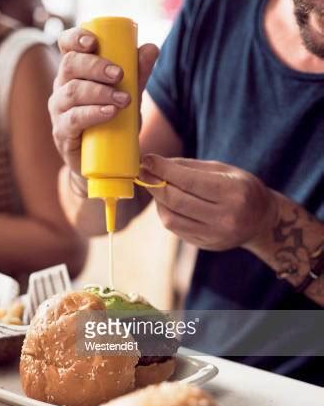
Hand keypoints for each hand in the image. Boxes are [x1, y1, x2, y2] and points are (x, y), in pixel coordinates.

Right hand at [48, 27, 157, 174]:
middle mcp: (62, 88)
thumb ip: (138, 74)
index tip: (94, 41)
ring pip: (71, 92)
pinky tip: (109, 112)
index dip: (75, 38)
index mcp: (74, 73)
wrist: (104, 163)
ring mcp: (59, 111)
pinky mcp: (62, 134)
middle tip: (119, 74)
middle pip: (69, 66)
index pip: (67, 47)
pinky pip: (73, 120)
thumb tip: (151, 48)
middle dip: (95, 66)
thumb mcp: (128, 96)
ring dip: (99, 92)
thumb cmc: (113, 124)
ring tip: (124, 100)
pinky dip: (92, 114)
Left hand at [141, 156, 277, 250]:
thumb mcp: (224, 170)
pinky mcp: (205, 245)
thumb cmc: (241, 188)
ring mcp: (214, 236)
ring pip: (171, 219)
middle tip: (142, 172)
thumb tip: (156, 163)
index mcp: (233, 194)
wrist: (262, 221)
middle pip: (176, 201)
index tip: (147, 160)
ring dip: (158, 201)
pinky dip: (166, 213)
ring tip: (157, 186)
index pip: (189, 181)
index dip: (163, 170)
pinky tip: (166, 202)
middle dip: (155, 184)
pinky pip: (176, 229)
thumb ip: (190, 166)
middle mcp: (225, 218)